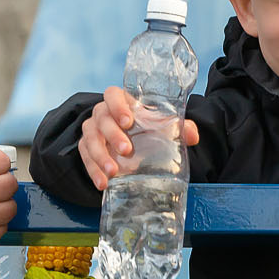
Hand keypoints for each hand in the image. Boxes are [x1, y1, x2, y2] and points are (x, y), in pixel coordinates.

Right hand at [77, 85, 200, 192]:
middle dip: (113, 135)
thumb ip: (178, 127)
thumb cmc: (146, 126)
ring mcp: (92, 130)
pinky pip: (85, 158)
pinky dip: (93, 171)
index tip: (128, 121)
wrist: (129, 139)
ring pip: (90, 139)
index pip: (112, 95)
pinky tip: (102, 183)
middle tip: (127, 150)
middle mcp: (102, 112)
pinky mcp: (86, 147)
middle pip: (101, 119)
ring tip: (113, 172)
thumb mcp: (161, 125)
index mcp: (121, 100)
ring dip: (100, 156)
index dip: (118, 106)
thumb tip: (193, 137)